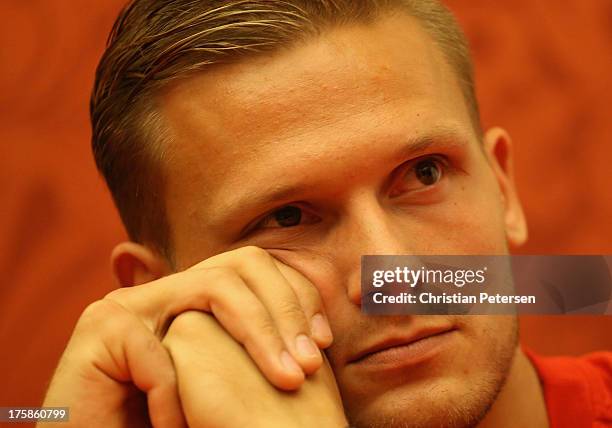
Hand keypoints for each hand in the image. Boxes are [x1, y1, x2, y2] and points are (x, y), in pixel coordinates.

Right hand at [40, 246, 332, 426]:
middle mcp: (167, 292)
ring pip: (216, 287)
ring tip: (285, 381)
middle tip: (310, 364)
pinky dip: (176, 393)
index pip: (258, 270)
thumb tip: (318, 341)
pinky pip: (157, 350)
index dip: (298, 298)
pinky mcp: (99, 330)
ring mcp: (131, 305)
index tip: (324, 342)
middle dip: (287, 310)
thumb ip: (257, 355)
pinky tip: (183, 426)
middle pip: (245, 264)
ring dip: (259, 335)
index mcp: (196, 301)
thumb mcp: (228, 386)